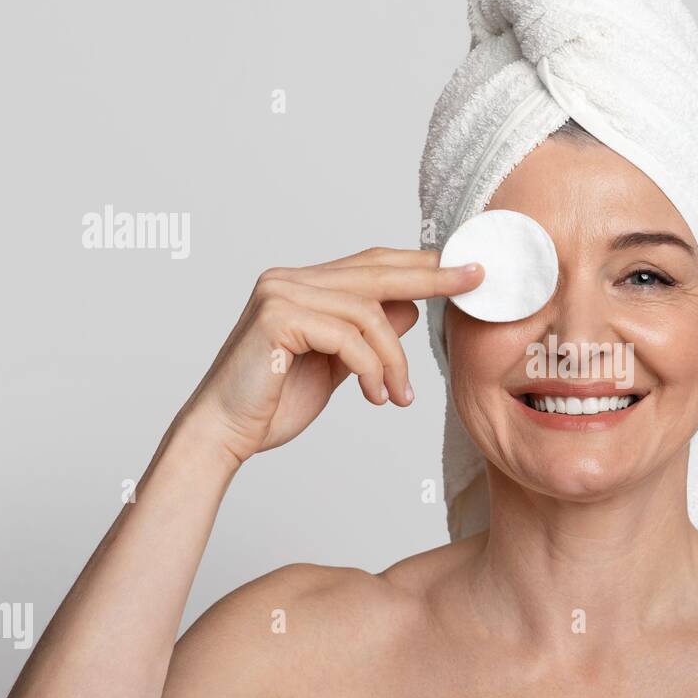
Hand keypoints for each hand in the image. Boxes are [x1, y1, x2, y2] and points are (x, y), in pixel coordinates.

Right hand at [177, 247, 482, 465]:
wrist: (224, 434)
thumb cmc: (275, 402)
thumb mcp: (338, 365)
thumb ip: (367, 334)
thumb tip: (412, 307)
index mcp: (303, 284)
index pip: (373, 264)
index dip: (421, 264)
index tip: (466, 268)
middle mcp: (289, 279)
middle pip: (377, 272)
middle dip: (432, 277)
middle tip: (473, 281)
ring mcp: (280, 293)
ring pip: (367, 312)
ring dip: (394, 359)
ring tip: (399, 395)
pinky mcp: (276, 318)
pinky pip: (347, 336)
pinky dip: (371, 368)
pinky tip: (375, 396)